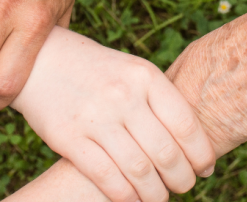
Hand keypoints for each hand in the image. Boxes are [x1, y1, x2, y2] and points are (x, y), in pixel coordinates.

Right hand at [11, 28, 215, 201]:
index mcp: (145, 76)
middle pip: (166, 152)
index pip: (185, 124)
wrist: (41, 59)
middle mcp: (123, 95)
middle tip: (184, 186)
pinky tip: (133, 200)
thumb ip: (159, 100)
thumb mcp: (133, 71)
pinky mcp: (68, 137)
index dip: (201, 153)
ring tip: (160, 197)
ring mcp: (95, 117)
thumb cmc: (97, 70)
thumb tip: (194, 142)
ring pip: (139, 170)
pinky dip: (125, 196)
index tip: (205, 168)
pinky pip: (106, 176)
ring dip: (156, 193)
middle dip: (182, 178)